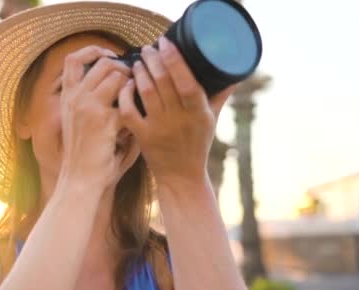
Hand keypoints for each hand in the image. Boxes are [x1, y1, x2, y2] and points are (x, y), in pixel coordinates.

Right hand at [58, 45, 131, 189]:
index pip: (72, 59)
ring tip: (138, 96)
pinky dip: (135, 107)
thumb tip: (117, 81)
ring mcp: (88, 107)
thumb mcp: (79, 122)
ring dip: (132, 83)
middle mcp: (75, 98)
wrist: (80, 180)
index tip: (110, 55)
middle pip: (102, 63)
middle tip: (134, 79)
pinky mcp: (104, 120)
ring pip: (117, 76)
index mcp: (67, 97)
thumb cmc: (84, 154)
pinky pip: (127, 101)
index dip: (93, 51)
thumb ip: (92, 101)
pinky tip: (138, 118)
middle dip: (123, 67)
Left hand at [118, 36, 234, 186]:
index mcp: (198, 112)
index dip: (174, 59)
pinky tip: (127, 84)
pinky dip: (126, 95)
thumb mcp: (212, 120)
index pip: (186, 80)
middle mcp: (179, 119)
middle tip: (148, 48)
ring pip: (145, 92)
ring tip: (138, 61)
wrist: (182, 177)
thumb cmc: (198, 145)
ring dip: (139, 72)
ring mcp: (159, 128)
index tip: (165, 42)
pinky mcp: (143, 137)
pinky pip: (129, 111)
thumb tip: (233, 74)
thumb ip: (219, 96)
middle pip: (163, 81)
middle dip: (153, 59)